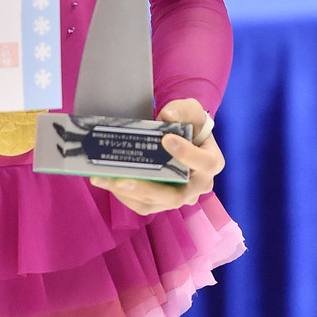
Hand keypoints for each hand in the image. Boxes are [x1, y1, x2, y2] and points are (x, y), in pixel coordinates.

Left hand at [88, 98, 224, 214]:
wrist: (183, 138)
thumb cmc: (189, 123)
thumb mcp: (190, 110)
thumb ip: (182, 110)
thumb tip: (167, 116)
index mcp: (211, 162)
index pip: (204, 163)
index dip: (186, 154)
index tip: (166, 139)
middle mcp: (198, 186)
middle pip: (176, 196)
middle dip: (148, 188)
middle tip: (123, 179)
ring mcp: (180, 198)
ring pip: (155, 203)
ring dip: (128, 193)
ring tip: (105, 179)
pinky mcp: (163, 202)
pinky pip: (144, 205)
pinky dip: (124, 196)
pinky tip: (107, 182)